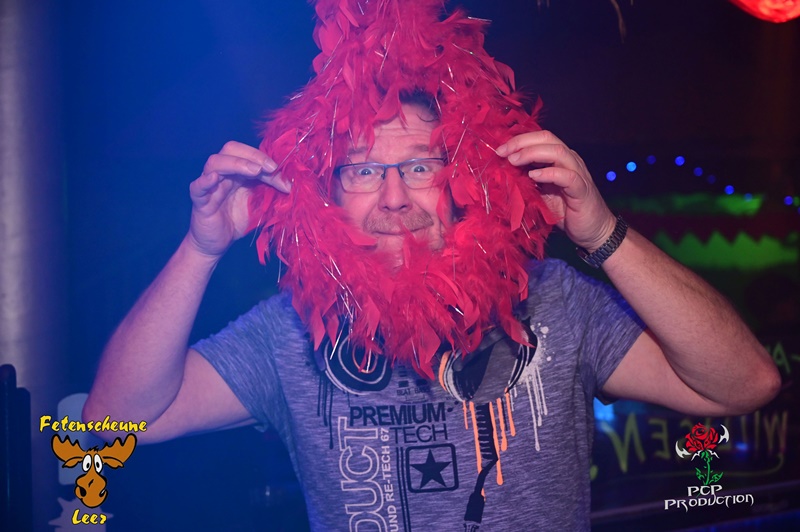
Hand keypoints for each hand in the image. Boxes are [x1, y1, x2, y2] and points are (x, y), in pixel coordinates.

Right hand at [188, 141, 288, 257]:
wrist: (218, 244)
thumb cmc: (237, 222)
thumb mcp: (259, 205)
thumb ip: (270, 193)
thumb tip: (290, 184)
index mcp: (237, 173)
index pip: (250, 156)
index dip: (267, 161)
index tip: (283, 175)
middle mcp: (222, 174)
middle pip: (231, 150)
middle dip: (253, 155)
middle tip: (271, 168)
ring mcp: (210, 186)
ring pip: (215, 162)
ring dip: (236, 163)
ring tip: (255, 171)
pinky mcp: (200, 202)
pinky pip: (197, 187)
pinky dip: (205, 181)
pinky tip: (214, 178)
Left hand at [497, 130, 615, 251]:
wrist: (593, 231)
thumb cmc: (566, 212)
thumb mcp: (540, 193)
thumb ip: (526, 181)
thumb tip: (503, 173)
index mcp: (559, 159)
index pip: (540, 139)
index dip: (519, 140)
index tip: (500, 150)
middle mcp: (570, 161)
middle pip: (547, 138)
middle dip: (522, 142)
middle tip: (503, 152)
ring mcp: (578, 173)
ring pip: (557, 151)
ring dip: (532, 153)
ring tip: (514, 161)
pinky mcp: (582, 190)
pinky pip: (567, 176)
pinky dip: (549, 173)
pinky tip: (534, 176)